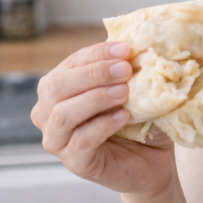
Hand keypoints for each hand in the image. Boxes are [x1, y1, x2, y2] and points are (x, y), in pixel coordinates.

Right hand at [31, 41, 179, 202]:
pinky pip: (80, 141)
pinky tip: (123, 116)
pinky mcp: (74, 162)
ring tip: (124, 93)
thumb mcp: (134, 88)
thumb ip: (127, 68)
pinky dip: (102, 125)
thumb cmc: (140, 118)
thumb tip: (135, 40)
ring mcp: (57, 140)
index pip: (71, 63)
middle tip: (125, 69)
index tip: (126, 49)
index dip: (97, 53)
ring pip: (62, 115)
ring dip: (95, 99)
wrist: (153, 159)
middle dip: (93, 74)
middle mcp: (49, 112)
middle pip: (55, 86)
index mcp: (60, 87)